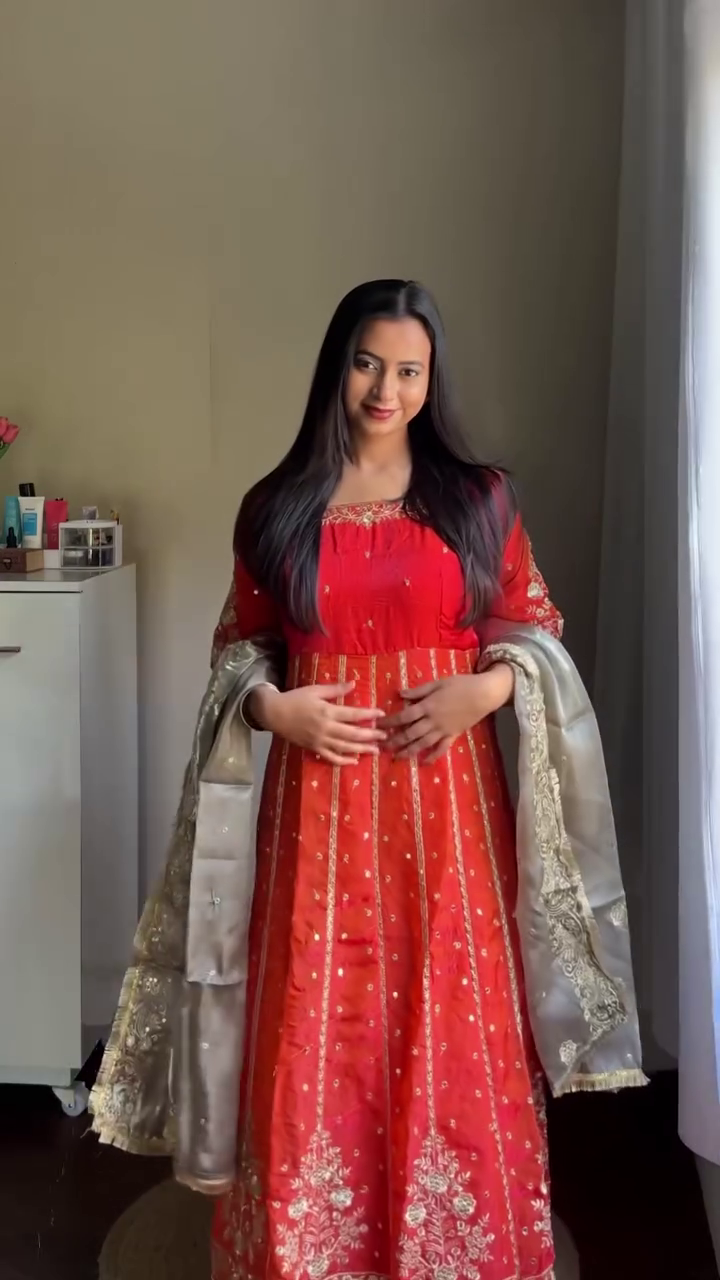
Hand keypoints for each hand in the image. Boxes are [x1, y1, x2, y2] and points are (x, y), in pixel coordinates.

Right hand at [247, 681, 384, 765]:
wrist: (274, 713)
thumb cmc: (296, 699)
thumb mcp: (315, 690)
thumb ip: (335, 689)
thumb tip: (354, 683)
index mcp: (327, 711)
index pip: (354, 714)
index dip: (370, 715)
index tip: (382, 714)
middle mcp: (326, 728)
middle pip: (353, 734)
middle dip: (371, 735)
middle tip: (385, 736)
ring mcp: (320, 741)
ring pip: (345, 748)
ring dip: (362, 749)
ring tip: (376, 750)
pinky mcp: (314, 749)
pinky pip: (331, 758)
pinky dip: (344, 761)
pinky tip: (355, 761)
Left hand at [385, 665, 513, 761]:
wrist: (484, 694)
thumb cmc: (461, 684)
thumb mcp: (438, 683)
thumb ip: (419, 690)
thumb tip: (400, 694)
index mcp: (427, 706)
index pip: (404, 716)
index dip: (390, 722)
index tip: (378, 725)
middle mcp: (433, 721)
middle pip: (410, 733)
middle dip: (395, 741)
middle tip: (381, 747)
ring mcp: (443, 730)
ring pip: (422, 744)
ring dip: (408, 751)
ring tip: (397, 757)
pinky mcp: (453, 735)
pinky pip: (441, 749)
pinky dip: (432, 757)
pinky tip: (423, 763)